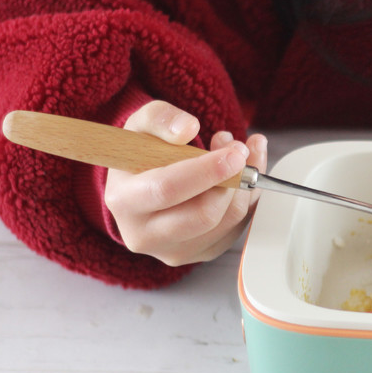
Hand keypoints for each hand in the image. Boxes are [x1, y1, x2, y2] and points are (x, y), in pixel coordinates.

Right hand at [103, 101, 267, 265]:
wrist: (142, 186)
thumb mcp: (140, 125)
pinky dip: (247, 200)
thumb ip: (160, 118)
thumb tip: (187, 129)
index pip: (168, 190)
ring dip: (245, 187)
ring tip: (241, 155)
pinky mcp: (199, 254)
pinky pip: (236, 230)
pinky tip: (242, 177)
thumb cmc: (141, 154)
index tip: (233, 152)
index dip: (206, 171)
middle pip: (203, 215)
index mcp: (124, 201)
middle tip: (240, 150)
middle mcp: (144, 235)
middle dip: (232, 181)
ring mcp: (173, 251)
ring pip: (226, 223)